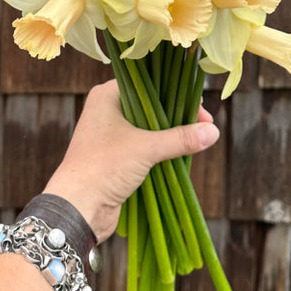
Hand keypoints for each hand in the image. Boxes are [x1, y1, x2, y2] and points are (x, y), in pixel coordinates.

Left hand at [43, 79, 218, 242]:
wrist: (77, 207)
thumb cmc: (104, 167)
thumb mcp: (146, 148)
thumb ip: (180, 138)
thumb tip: (213, 132)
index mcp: (107, 95)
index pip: (148, 83)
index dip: (176, 92)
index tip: (199, 107)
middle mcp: (107, 109)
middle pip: (151, 105)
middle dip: (177, 115)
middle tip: (203, 123)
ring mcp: (110, 134)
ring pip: (148, 127)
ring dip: (170, 134)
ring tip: (196, 138)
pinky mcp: (115, 156)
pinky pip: (144, 146)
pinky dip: (161, 149)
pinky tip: (181, 154)